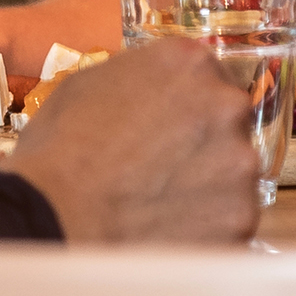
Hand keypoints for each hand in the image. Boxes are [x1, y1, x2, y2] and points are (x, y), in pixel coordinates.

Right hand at [3, 43, 262, 247]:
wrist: (54, 215)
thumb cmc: (59, 150)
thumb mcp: (90, 84)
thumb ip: (140, 82)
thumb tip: (151, 97)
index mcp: (188, 63)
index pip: (209, 76)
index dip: (187, 105)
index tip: (171, 127)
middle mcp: (225, 103)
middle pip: (229, 123)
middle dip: (203, 146)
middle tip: (162, 170)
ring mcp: (240, 162)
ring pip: (234, 175)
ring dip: (207, 189)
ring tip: (159, 207)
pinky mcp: (241, 216)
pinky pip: (230, 222)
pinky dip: (207, 230)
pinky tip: (168, 232)